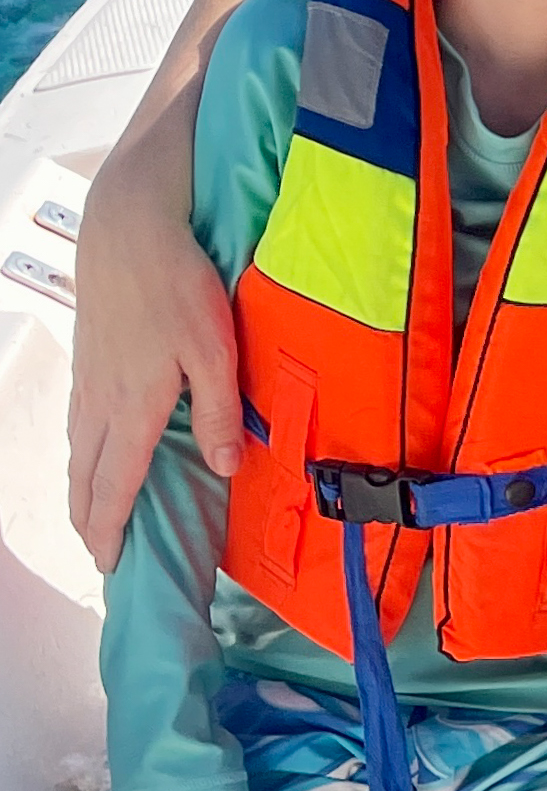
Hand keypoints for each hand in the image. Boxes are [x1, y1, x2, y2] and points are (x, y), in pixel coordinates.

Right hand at [70, 85, 243, 572]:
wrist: (128, 228)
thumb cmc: (178, 285)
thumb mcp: (215, 348)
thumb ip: (219, 411)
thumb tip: (223, 468)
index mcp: (135, 407)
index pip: (116, 485)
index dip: (110, 528)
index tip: (111, 562)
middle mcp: (102, 401)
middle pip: (86, 477)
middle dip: (89, 520)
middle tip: (100, 552)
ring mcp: (89, 379)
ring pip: (78, 450)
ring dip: (82, 489)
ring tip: (93, 514)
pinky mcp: (88, 358)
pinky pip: (79, 421)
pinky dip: (83, 453)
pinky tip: (93, 451)